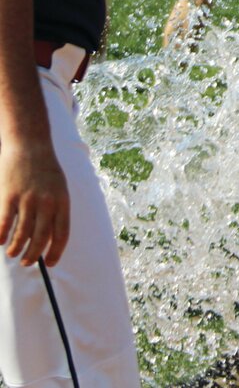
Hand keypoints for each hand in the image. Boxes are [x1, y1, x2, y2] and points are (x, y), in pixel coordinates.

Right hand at [0, 141, 68, 266]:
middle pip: (41, 238)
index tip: (49, 263)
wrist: (30, 145)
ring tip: (11, 253)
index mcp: (63, 202)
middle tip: (26, 262)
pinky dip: (1, 235)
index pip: (62, 234)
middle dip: (33, 255)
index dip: (55, 252)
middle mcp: (47, 202)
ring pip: (22, 234)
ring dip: (15, 247)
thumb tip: (48, 238)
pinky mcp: (9, 196)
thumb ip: (55, 210)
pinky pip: (4, 222)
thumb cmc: (45, 170)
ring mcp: (28, 199)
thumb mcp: (59, 188)